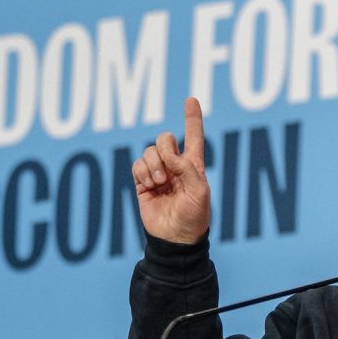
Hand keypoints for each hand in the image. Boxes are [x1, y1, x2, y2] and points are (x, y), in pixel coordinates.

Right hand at [131, 97, 210, 243]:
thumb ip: (187, 168)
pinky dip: (143, 171)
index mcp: (193, 166)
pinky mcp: (142, 183)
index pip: (194, 137)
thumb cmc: (194, 217)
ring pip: (149, 151)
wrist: (175, 239)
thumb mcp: (200, 191)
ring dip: (153, 164)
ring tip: (159, 182)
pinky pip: (138, 165)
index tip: (191, 99)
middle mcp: (175, 166)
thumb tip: (169, 155)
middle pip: (165, 138)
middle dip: (165, 146)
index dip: (192, 118)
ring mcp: (158, 174)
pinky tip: (149, 185)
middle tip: (168, 167)